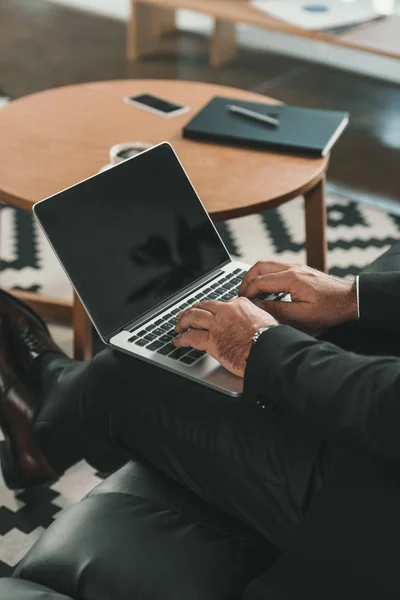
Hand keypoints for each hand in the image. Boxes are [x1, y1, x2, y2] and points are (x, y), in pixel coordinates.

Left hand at [174, 298, 276, 377]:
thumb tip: (255, 321)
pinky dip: (181, 339)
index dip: (211, 309)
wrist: (270, 351)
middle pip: (203, 306)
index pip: (220, 304)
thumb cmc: (272, 339)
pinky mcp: (212, 341)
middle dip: (192, 310)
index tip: (208, 313)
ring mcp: (217, 325)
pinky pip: (191, 337)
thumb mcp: (267, 319)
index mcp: (240, 304)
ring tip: (178, 326)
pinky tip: (178, 341)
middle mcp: (226, 311)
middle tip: (185, 315)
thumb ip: (255, 317)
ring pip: (193, 317)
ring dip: (183, 321)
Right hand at [239, 261, 357, 329]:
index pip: (259, 281)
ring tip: (251, 293)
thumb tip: (256, 307)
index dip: (247, 293)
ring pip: (267, 264)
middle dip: (246, 280)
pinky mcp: (300, 270)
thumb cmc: (331, 309)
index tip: (241, 303)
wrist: (351, 299)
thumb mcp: (302, 316)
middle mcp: (292, 268)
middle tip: (242, 295)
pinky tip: (266, 290)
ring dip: (255, 277)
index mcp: (291, 279)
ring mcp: (297, 267)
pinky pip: (276, 268)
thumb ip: (276, 310)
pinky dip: (266, 276)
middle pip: (259, 266)